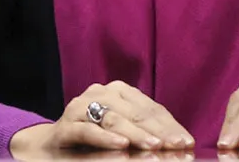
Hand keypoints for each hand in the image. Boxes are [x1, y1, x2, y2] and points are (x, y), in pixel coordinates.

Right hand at [10, 81, 192, 155]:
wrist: (52, 147)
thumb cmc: (94, 141)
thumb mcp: (123, 133)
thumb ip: (145, 132)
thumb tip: (178, 142)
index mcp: (119, 92)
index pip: (150, 108)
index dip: (170, 126)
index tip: (186, 142)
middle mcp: (100, 93)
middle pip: (135, 112)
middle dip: (158, 131)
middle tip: (176, 146)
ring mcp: (81, 107)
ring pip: (114, 119)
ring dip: (136, 134)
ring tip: (154, 147)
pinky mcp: (65, 126)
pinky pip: (87, 130)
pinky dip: (105, 138)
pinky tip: (121, 145)